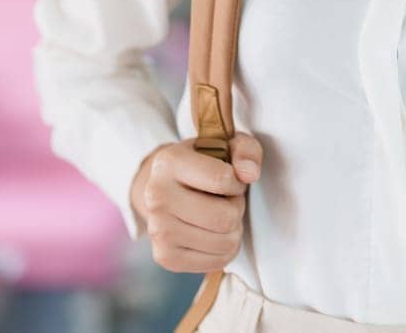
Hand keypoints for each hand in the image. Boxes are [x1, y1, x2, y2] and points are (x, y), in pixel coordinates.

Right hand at [131, 134, 262, 272]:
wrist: (165, 188)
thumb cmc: (203, 164)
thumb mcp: (226, 145)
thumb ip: (246, 150)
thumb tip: (250, 174)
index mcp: (168, 162)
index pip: (222, 180)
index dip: (237, 182)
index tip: (229, 179)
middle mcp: (156, 197)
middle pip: (224, 217)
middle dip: (236, 208)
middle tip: (226, 199)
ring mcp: (158, 230)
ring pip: (224, 242)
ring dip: (232, 229)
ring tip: (218, 214)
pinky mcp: (165, 257)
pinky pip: (217, 261)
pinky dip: (225, 249)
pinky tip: (213, 233)